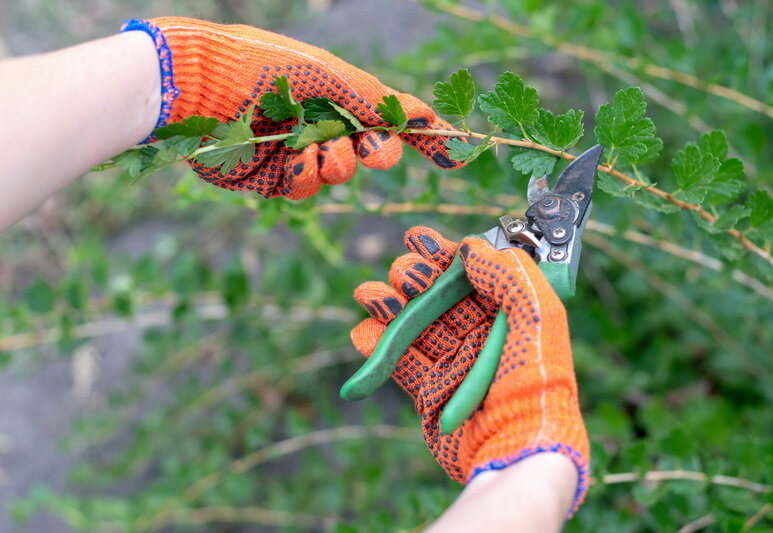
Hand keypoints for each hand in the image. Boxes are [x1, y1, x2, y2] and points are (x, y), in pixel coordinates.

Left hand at [122, 18, 462, 199]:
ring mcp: (295, 149)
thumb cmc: (266, 67)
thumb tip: (426, 114)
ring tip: (318, 150)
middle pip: (371, 151)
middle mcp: (319, 121)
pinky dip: (307, 177)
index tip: (451, 154)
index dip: (420, 136)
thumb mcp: (331, 77)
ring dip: (339, 164)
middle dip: (379, 153)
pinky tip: (293, 161)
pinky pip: (306, 188)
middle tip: (374, 150)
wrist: (198, 86)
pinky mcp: (270, 176)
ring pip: (340, 173)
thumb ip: (379, 99)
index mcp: (337, 92)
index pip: (388, 116)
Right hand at [351, 227, 589, 515]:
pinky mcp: (430, 392)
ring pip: (414, 325)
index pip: (471, 274)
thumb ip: (509, 274)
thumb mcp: (538, 315)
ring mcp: (454, 364)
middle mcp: (480, 336)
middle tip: (405, 274)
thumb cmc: (535, 381)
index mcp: (508, 315)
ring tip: (368, 294)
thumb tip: (470, 248)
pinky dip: (377, 346)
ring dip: (387, 306)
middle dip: (414, 277)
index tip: (417, 238)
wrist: (517, 446)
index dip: (442, 253)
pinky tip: (364, 332)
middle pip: (438, 296)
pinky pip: (399, 362)